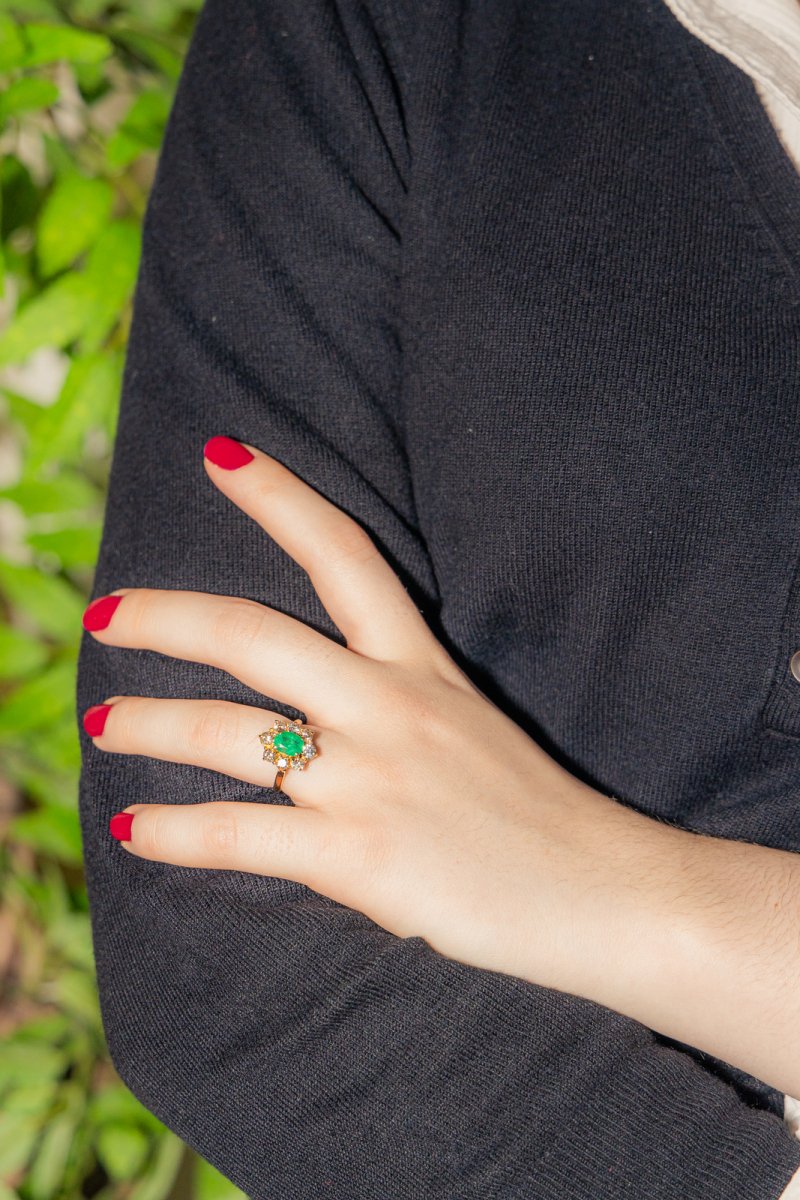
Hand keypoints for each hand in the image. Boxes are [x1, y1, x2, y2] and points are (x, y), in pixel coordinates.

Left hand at [81, 434, 669, 995]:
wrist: (602, 890)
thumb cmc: (534, 810)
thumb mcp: (470, 723)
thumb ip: (396, 701)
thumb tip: (315, 711)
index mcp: (420, 664)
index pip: (343, 555)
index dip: (278, 496)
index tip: (220, 454)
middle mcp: (388, 706)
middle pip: (253, 634)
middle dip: (166, 617)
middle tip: (106, 613)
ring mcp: (371, 779)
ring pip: (227, 733)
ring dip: (148, 725)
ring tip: (100, 725)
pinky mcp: (360, 856)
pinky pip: (240, 834)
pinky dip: (175, 834)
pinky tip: (135, 832)